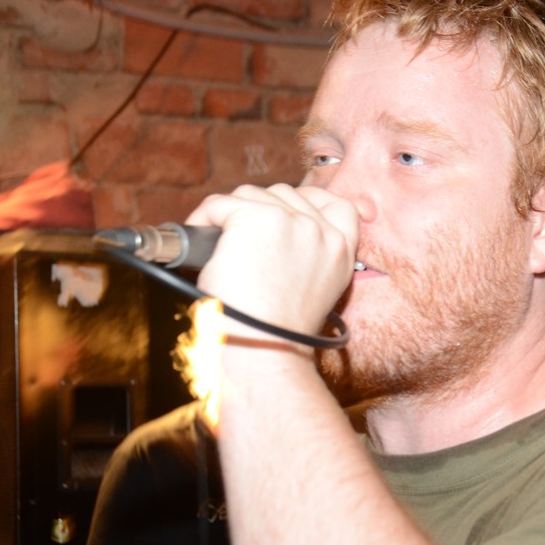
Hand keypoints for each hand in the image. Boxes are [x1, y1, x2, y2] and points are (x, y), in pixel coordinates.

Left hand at [184, 184, 358, 342]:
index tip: (284, 213)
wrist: (261, 350)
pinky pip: (219, 204)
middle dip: (259, 212)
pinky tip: (202, 247)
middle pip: (285, 194)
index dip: (308, 202)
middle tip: (240, 244)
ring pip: (250, 195)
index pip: (340, 205)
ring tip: (221, 251)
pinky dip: (203, 220)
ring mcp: (290, 222)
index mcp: (342, 253)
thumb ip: (311, 258)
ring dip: (229, 216)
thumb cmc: (275, 334)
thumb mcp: (315, 293)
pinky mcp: (255, 219)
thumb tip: (281, 234)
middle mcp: (322, 233)